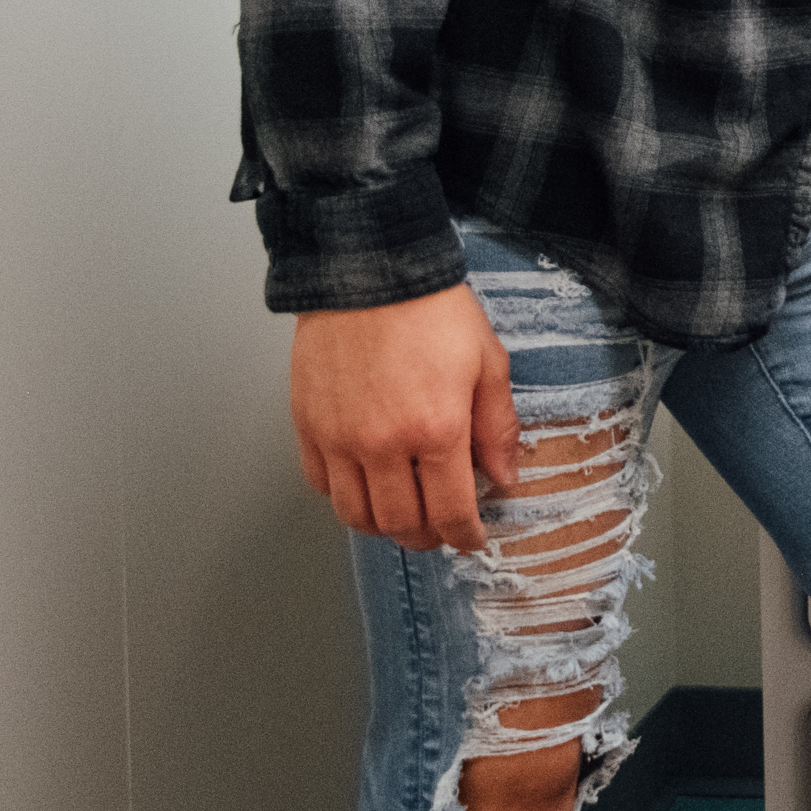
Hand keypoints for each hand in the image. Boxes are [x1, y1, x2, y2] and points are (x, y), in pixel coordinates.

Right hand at [290, 281, 517, 553]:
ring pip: (355, 515)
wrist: (370, 271)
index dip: (464, 536)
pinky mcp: (307, 427)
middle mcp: (382, 444)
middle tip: (440, 533)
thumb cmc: (431, 310)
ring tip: (403, 518)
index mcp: (435, 429)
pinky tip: (364, 487)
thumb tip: (503, 477)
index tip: (472, 540)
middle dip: (426, 539)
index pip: (450, 511)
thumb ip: (497, 427)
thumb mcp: (488, 363)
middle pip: (400, 524)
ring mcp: (339, 439)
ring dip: (382, 528)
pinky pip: (320, 486)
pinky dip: (342, 498)